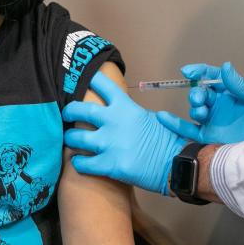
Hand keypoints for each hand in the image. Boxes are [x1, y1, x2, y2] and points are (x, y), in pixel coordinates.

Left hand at [62, 72, 187, 194]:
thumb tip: (118, 110)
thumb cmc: (167, 140)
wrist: (176, 163)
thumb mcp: (150, 117)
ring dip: (70, 139)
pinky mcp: (110, 165)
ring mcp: (111, 144)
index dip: (89, 80)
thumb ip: (129, 112)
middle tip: (67, 114)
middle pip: (80, 110)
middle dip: (70, 111)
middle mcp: (114, 122)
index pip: (102, 85)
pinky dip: (78, 163)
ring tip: (70, 140)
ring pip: (76, 138)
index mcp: (126, 107)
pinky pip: (83, 163)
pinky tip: (78, 162)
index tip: (80, 80)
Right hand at [156, 62, 243, 143]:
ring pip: (195, 108)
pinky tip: (163, 117)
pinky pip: (186, 129)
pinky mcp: (207, 137)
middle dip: (196, 92)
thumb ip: (240, 84)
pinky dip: (173, 123)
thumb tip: (225, 66)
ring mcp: (213, 121)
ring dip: (194, 106)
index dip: (199, 72)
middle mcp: (221, 106)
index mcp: (233, 93)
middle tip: (200, 99)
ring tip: (202, 112)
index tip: (188, 71)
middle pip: (201, 92)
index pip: (212, 78)